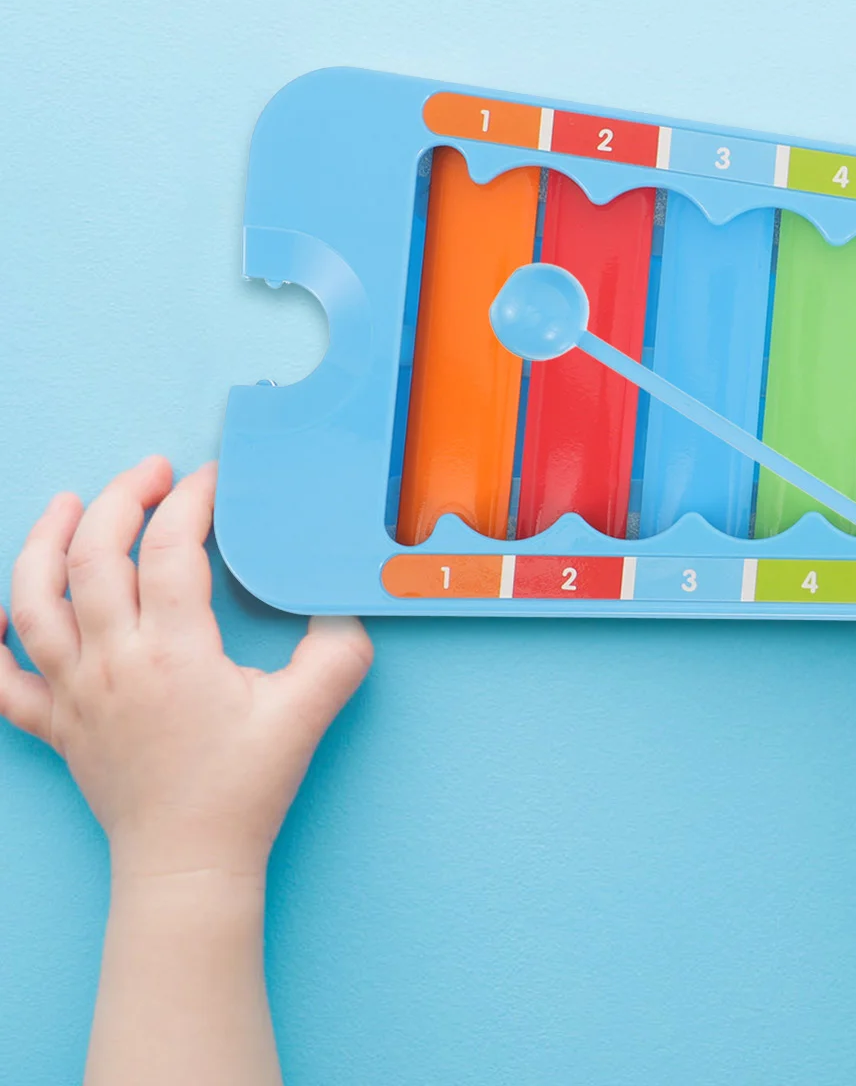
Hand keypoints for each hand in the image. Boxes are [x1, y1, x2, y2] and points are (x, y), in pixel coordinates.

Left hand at [0, 456, 372, 884]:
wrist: (189, 864)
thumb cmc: (246, 787)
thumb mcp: (310, 709)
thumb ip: (337, 646)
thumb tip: (340, 599)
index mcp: (173, 653)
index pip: (169, 550)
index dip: (193, 502)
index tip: (216, 479)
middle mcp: (111, 664)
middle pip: (93, 557)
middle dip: (122, 499)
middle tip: (154, 472)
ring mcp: (73, 695)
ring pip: (33, 602)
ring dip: (44, 543)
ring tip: (69, 503)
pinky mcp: (54, 726)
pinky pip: (0, 679)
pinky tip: (0, 607)